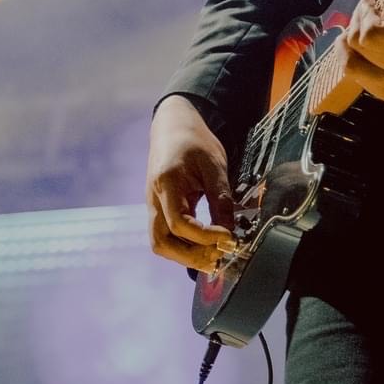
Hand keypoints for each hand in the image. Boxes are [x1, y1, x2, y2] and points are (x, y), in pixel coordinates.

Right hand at [146, 95, 236, 273]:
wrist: (173, 127)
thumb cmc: (194, 141)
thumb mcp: (214, 165)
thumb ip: (221, 199)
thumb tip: (229, 232)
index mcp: (166, 183)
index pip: (179, 223)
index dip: (204, 236)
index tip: (228, 236)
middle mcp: (153, 199)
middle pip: (161, 242)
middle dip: (191, 256)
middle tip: (219, 255)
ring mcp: (153, 206)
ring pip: (161, 243)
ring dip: (186, 256)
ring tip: (214, 255)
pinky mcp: (159, 210)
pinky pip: (167, 236)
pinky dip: (184, 247)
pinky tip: (206, 247)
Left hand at [342, 0, 383, 108]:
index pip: (371, 36)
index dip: (364, 15)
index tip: (371, 2)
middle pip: (358, 50)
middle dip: (356, 24)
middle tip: (367, 12)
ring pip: (353, 68)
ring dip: (352, 46)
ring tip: (366, 30)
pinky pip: (364, 81)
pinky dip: (363, 62)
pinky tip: (376, 49)